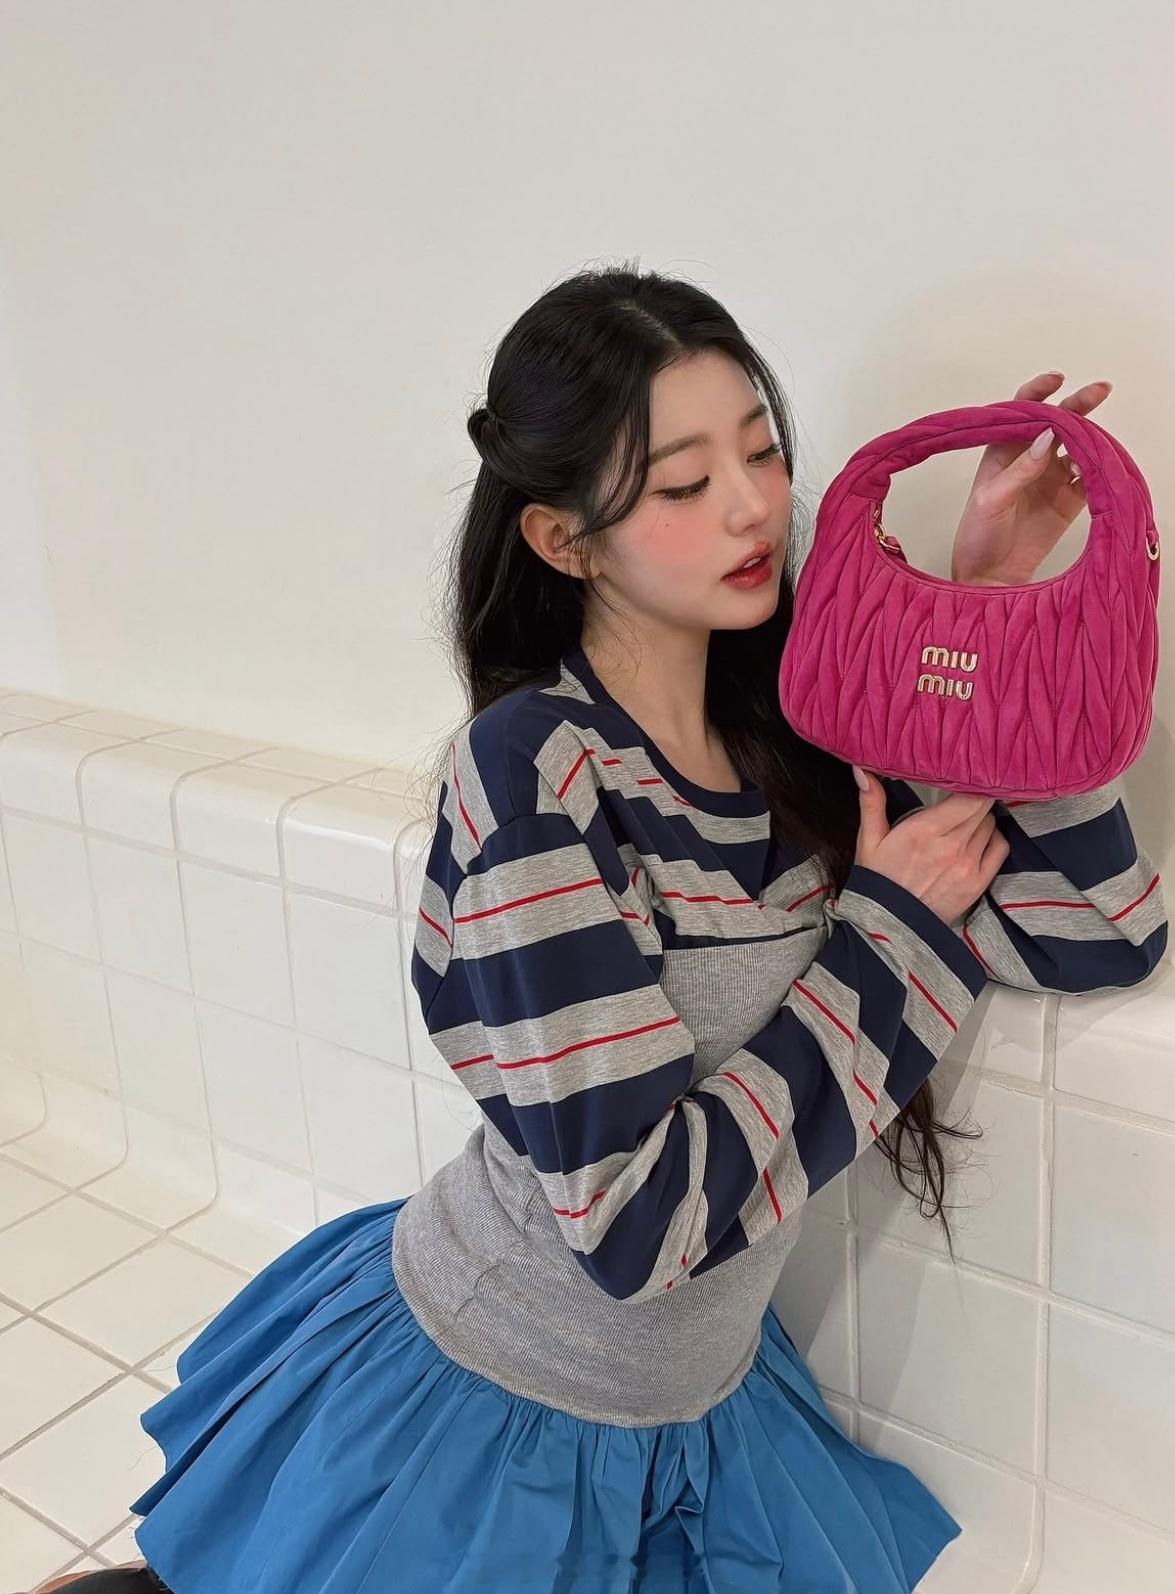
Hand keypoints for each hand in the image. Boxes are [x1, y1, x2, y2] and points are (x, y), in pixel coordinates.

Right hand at [852, 767, 1010, 925]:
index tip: (966, 776)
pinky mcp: (978, 883)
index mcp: (924, 830)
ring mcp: (968, 865)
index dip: (972, 782)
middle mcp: (951, 845)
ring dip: (982, 818)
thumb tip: (861, 767)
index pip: (968, 796)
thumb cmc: (878, 880)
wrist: (888, 927)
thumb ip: (871, 801)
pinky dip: (993, 839)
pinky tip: (979, 839)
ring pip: (990, 825)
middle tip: (965, 795)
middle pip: (982, 807)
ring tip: (966, 820)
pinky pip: (1000, 848)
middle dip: (975, 798)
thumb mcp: (869, 840)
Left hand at [949, 372, 1110, 586]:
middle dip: (1078, 404)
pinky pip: (1089, 476)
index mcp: (1003, 452)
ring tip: (1090, 445)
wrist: (990, 577)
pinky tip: (1096, 466)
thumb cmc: (978, 536)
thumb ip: (1021, 469)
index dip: (1038, 392)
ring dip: (1089, 437)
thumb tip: (1049, 436)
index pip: (1022, 412)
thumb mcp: (991, 500)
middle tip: (1099, 391)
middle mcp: (1030, 459)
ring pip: (1078, 446)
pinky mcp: (1069, 500)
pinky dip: (1097, 468)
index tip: (1056, 379)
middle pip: (1058, 422)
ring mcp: (1052, 478)